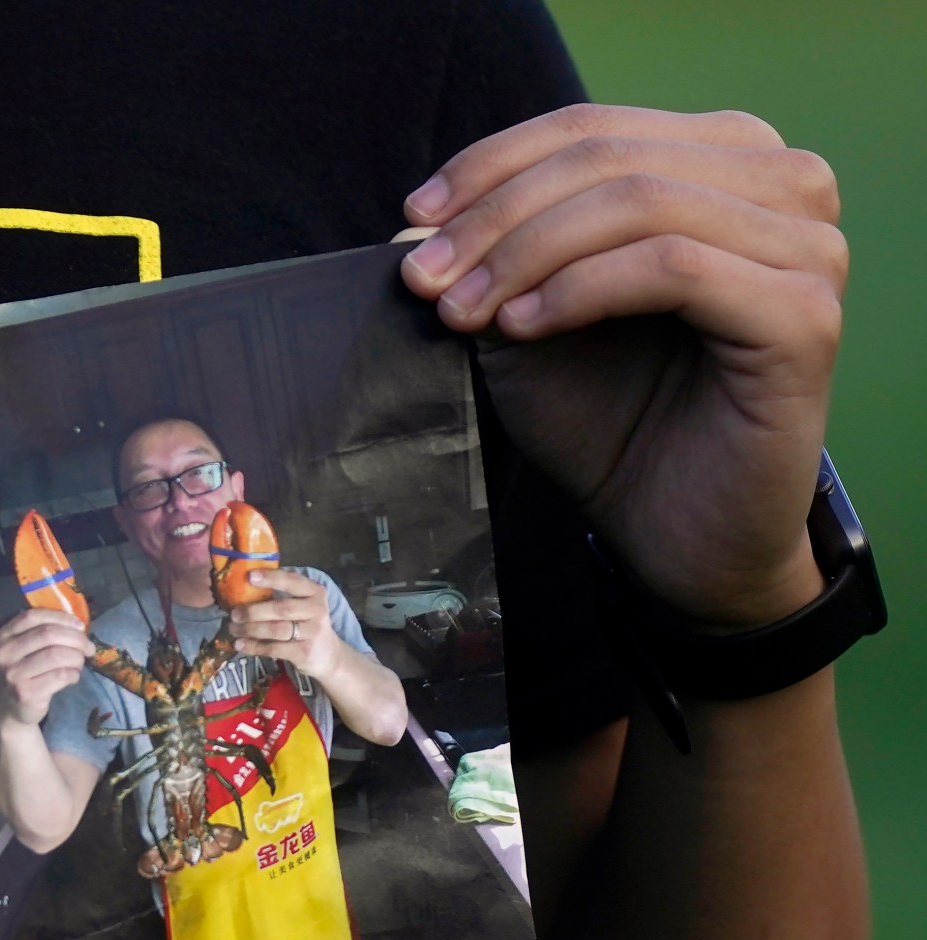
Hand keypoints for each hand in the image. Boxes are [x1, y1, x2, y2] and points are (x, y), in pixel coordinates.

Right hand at [0, 608, 96, 727]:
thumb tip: (77, 625)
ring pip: (57, 655)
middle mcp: (4, 653)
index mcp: (2, 636)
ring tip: (79, 663)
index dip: (61, 617)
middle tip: (88, 648)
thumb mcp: (22, 649)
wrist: (9, 709)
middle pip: (48, 634)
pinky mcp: (26, 692)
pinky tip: (73, 677)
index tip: (80, 626)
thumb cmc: (23, 674)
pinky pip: (60, 675)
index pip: (33, 616)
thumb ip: (41, 633)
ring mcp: (13, 674)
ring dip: (76, 658)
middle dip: (76, 639)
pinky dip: (73, 674)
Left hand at [227, 569, 344, 679]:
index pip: (293, 581)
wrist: (328, 655)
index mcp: (315, 592)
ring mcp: (312, 632)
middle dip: (253, 611)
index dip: (271, 578)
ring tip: (233, 629)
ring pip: (275, 630)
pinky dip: (254, 646)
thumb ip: (282, 596)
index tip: (250, 576)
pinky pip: (274, 648)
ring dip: (250, 629)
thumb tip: (243, 588)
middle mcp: (317, 610)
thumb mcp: (303, 605)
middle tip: (234, 613)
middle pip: (281, 609)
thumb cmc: (307, 624)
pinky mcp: (304, 652)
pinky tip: (240, 644)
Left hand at [400, 104, 843, 630]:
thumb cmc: (610, 419)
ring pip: (640, 203)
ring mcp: (806, 248)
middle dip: (498, 215)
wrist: (669, 530)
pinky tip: (524, 328)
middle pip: (611, 159)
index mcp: (725, 164)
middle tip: (426, 278)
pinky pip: (674, 268)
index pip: (593, 129)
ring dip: (528, 254)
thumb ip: (495, 254)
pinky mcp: (804, 316)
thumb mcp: (531, 316)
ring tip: (465, 311)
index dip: (491, 164)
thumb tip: (419, 219)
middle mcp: (783, 188)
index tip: (414, 218)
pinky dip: (582, 289)